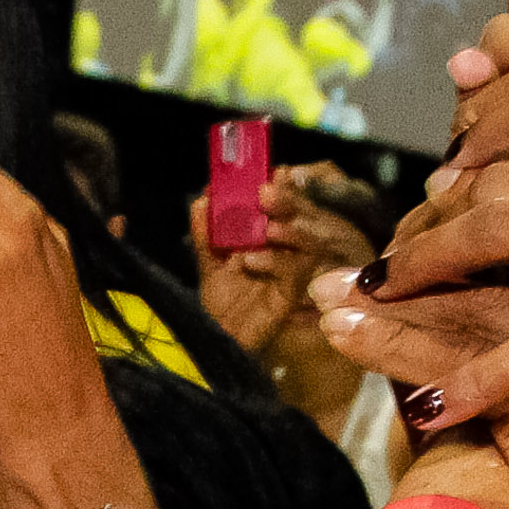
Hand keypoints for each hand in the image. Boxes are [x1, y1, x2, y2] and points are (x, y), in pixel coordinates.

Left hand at [190, 162, 379, 355]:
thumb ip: (205, 231)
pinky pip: (296, 273)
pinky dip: (277, 262)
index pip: (279, 206)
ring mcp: (291, 273)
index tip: (271, 170)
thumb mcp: (208, 260)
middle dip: (287, 201)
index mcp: (265, 238)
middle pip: (298, 219)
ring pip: (306, 243)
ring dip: (289, 230)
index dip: (280, 187)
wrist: (216, 339)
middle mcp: (283, 251)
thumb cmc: (218, 302)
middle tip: (266, 190)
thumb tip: (202, 198)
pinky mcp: (292, 295)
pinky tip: (252, 260)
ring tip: (266, 227)